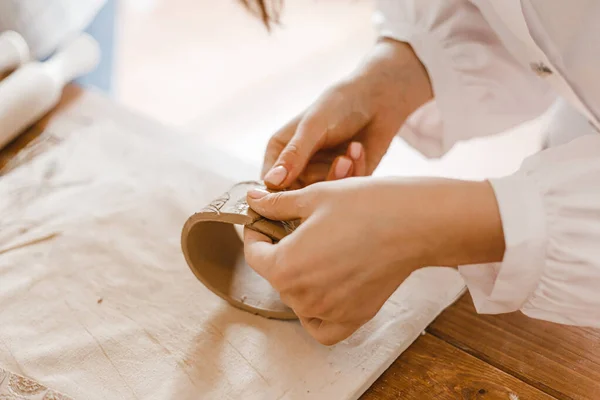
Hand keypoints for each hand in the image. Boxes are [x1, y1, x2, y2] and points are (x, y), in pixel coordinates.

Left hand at [244, 177, 504, 344]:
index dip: (256, 234)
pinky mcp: (354, 318)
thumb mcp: (313, 197)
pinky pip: (322, 326)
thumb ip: (276, 204)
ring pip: (297, 299)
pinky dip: (317, 313)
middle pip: (276, 276)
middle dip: (281, 252)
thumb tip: (251, 199)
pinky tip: (324, 290)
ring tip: (317, 252)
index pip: (254, 254)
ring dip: (300, 278)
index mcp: (285, 266)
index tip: (264, 222)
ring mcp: (328, 311)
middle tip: (296, 230)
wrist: (415, 223)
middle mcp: (302, 296)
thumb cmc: (364, 205)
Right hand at [261, 38, 431, 189]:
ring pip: (324, 196)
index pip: (271, 185)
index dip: (282, 194)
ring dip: (341, 175)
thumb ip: (294, 155)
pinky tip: (359, 149)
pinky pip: (344, 191)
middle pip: (299, 195)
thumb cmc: (339, 105)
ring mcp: (320, 175)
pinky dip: (355, 172)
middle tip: (342, 161)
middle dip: (322, 180)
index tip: (304, 188)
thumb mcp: (313, 126)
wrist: (377, 99)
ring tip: (353, 149)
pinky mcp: (343, 182)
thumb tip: (271, 181)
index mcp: (278, 152)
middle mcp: (296, 167)